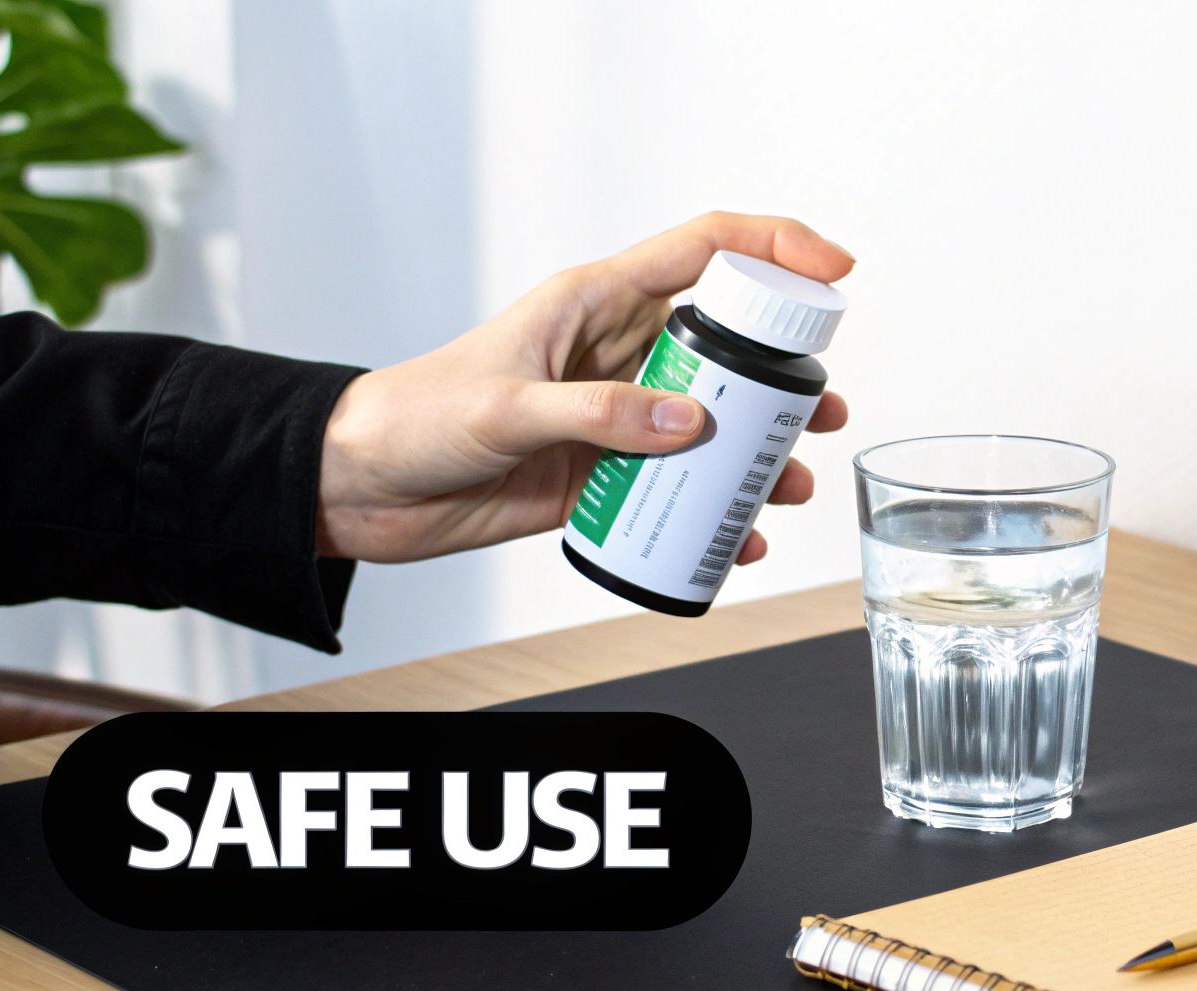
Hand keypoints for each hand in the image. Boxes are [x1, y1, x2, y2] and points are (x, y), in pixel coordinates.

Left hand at [316, 212, 853, 563]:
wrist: (362, 489)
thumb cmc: (415, 418)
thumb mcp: (506, 409)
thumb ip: (599, 413)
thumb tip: (690, 422)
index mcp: (596, 302)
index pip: (704, 250)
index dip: (776, 248)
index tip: (834, 271)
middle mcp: (617, 352)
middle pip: (726, 345)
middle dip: (784, 377)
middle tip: (820, 413)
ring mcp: (616, 414)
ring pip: (711, 421)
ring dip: (756, 451)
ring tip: (787, 483)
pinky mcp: (604, 472)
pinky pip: (677, 486)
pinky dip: (712, 512)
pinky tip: (735, 537)